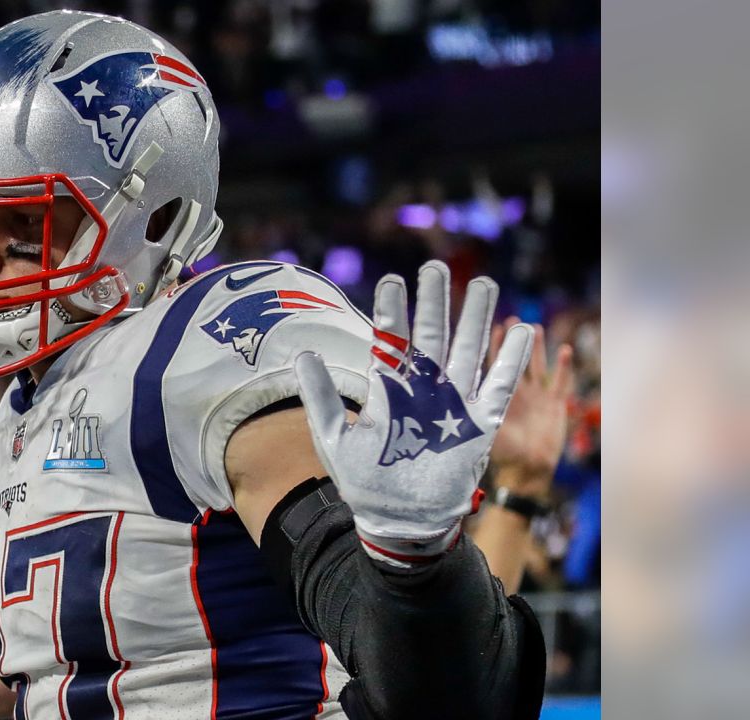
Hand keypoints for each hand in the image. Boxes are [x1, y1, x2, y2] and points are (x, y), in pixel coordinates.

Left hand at [294, 261, 533, 566]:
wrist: (398, 521)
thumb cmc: (363, 482)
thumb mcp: (333, 437)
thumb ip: (320, 395)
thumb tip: (304, 354)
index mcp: (389, 388)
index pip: (391, 339)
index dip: (392, 311)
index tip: (392, 280)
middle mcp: (422, 388)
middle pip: (431, 335)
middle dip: (434, 301)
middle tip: (436, 267)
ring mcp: (452, 403)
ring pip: (467, 351)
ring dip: (475, 319)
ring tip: (484, 283)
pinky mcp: (478, 425)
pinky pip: (499, 386)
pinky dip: (510, 360)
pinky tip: (520, 331)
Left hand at [487, 318, 573, 498]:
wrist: (526, 472)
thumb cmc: (502, 454)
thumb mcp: (483, 428)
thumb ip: (476, 409)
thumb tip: (453, 393)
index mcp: (498, 397)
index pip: (494, 365)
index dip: (495, 345)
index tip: (493, 325)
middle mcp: (517, 393)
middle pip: (516, 360)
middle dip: (515, 340)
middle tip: (516, 319)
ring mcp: (537, 398)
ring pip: (537, 366)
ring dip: (537, 348)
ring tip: (535, 327)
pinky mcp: (555, 405)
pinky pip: (560, 382)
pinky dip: (563, 367)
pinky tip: (565, 349)